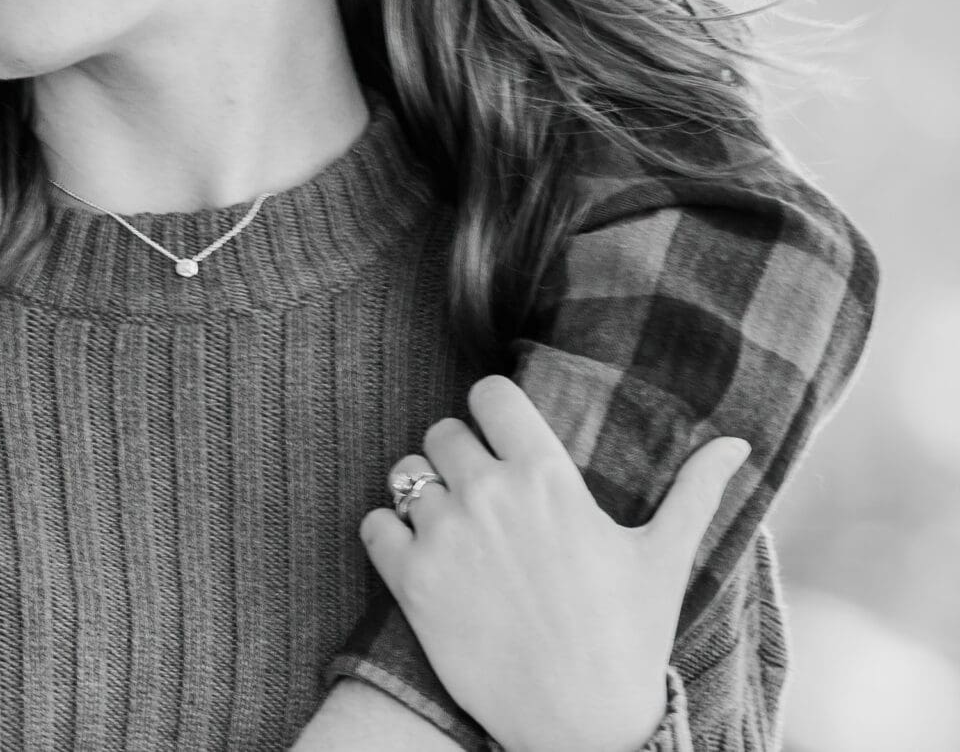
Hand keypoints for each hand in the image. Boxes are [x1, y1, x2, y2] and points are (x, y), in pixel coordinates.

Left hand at [360, 375, 746, 751]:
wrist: (583, 725)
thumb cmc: (629, 638)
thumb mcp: (665, 558)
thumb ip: (696, 492)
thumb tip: (738, 444)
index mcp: (547, 477)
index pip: (490, 393)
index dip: (492, 410)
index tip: (502, 435)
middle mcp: (488, 494)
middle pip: (444, 431)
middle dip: (462, 458)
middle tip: (487, 499)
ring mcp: (444, 535)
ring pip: (406, 474)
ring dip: (424, 495)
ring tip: (457, 531)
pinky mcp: (410, 580)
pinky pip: (373, 523)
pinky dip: (389, 534)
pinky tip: (423, 559)